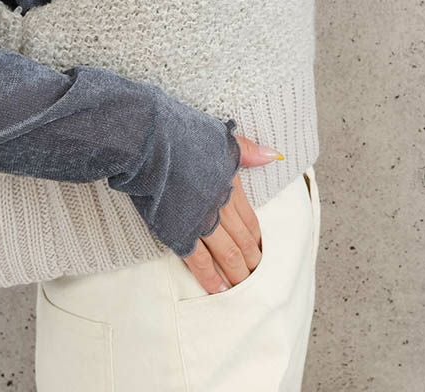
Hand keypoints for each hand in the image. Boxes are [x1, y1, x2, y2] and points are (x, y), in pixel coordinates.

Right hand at [180, 134, 283, 294]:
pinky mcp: (179, 232)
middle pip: (242, 241)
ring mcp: (201, 222)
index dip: (256, 238)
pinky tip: (218, 289)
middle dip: (251, 262)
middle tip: (257, 278)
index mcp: (230, 185)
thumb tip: (275, 155)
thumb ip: (247, 151)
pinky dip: (210, 277)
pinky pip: (199, 261)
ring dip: (236, 274)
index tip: (261, 252)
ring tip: (242, 289)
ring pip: (226, 255)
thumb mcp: (219, 138)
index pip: (250, 220)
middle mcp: (220, 207)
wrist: (149, 144)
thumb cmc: (180, 135)